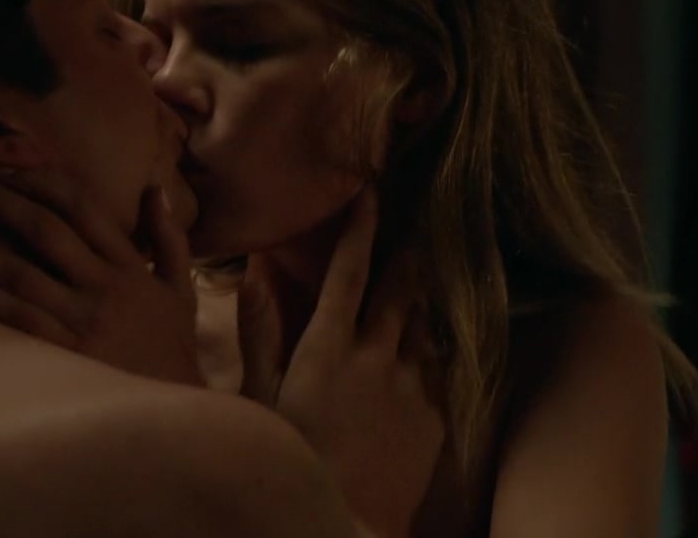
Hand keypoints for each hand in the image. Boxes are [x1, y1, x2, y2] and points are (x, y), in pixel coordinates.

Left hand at [0, 159, 202, 384]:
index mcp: (127, 264)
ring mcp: (82, 320)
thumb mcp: (180, 287)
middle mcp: (103, 285)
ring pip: (18, 271)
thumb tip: (153, 186)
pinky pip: (17, 317)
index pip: (81, 204)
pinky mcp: (64, 354)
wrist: (174, 408)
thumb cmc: (172, 346)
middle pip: (41, 229)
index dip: (37, 180)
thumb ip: (168, 236)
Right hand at [238, 187, 443, 537]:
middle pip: (403, 286)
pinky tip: (426, 352)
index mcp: (327, 347)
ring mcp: (412, 384)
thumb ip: (259, 331)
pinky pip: (441, 367)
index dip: (361, 227)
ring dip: (422, 304)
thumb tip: (256, 273)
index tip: (371, 192)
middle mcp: (376, 356)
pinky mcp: (437, 414)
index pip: (348, 270)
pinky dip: (432, 351)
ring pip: (427, 323)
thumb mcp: (260, 397)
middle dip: (409, 253)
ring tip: (419, 292)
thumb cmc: (292, 460)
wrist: (348, 524)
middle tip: (417, 228)